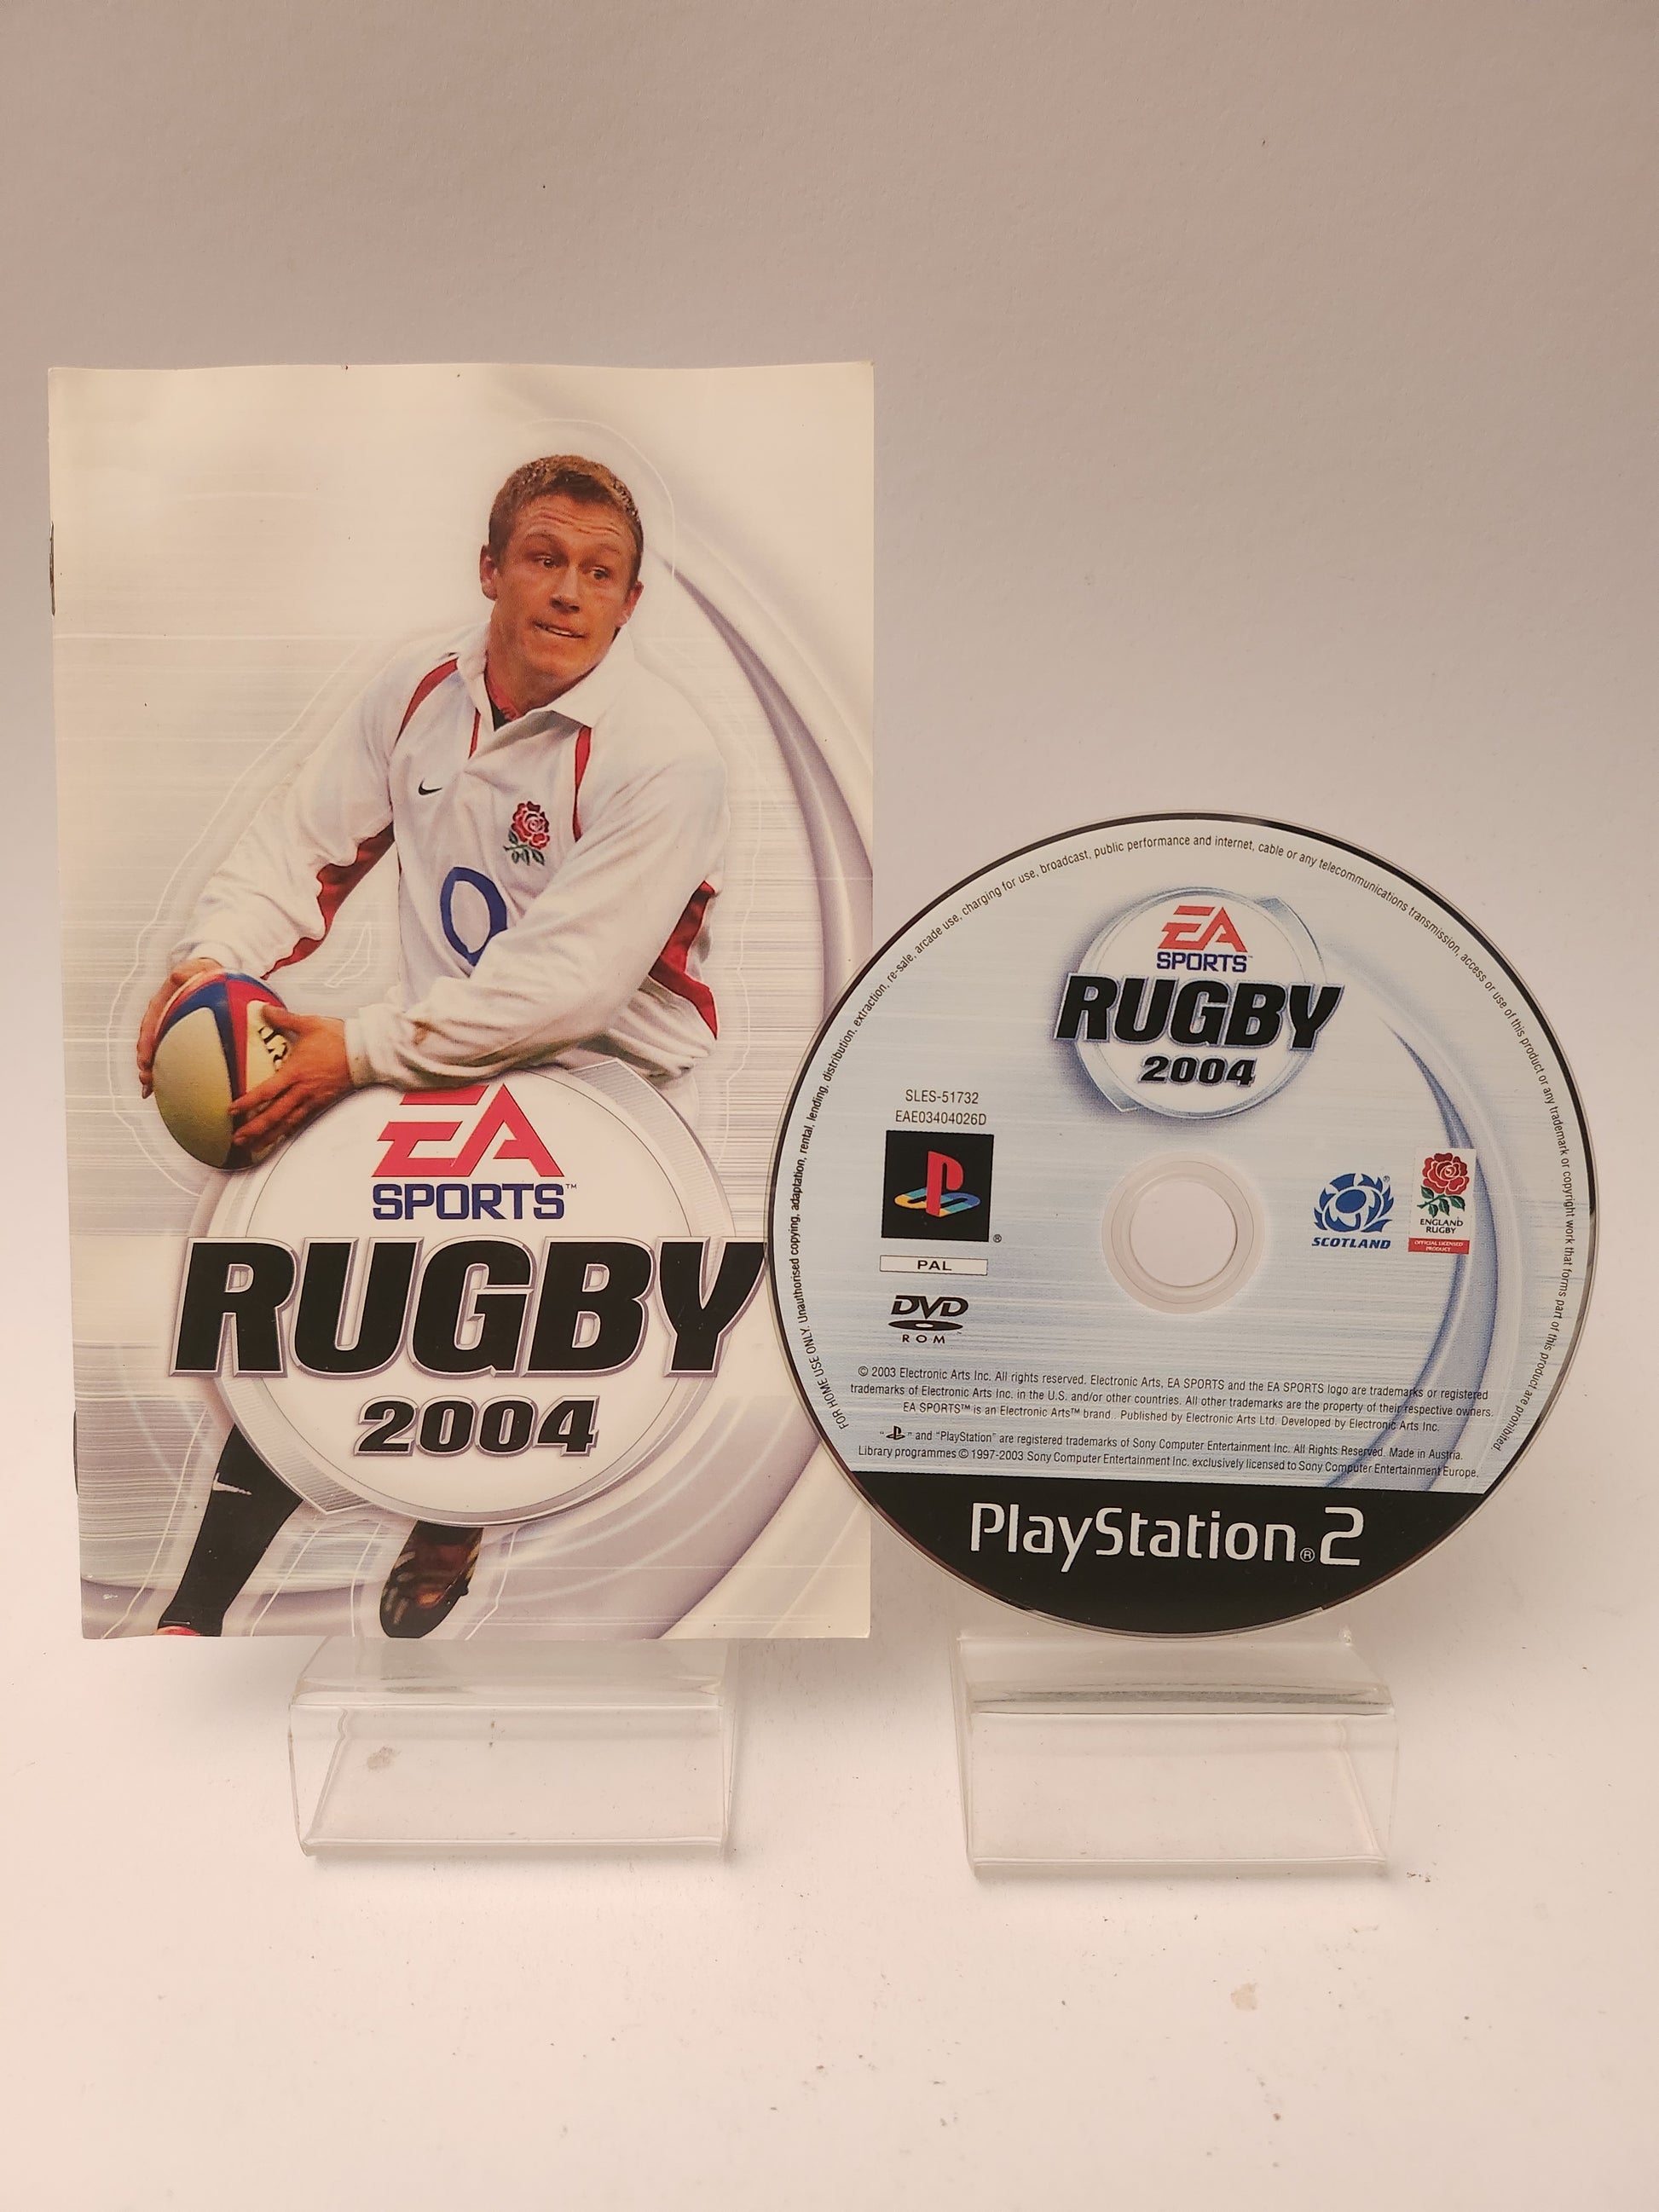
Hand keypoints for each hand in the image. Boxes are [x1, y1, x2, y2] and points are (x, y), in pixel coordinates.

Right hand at [137, 957, 221, 1096]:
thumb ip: (188, 971)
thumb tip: (177, 973)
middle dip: (145, 1064)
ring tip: (150, 1090)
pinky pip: (173, 1055)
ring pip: (157, 1053)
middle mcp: (160, 1019)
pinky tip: (172, 1089)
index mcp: (160, 1005)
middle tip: (146, 1081)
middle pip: (148, 1044)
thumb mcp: (197, 967)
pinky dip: (171, 1071)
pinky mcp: (180, 1037)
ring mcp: (168, 1029)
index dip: (145, 1043)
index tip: (144, 1059)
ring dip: (153, 1071)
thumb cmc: (204, 971)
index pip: (148, 1025)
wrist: (209, 974)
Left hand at [231, 1009, 353, 1155]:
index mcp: (296, 1072)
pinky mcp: (324, 1102)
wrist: (366, 1052)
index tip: (233, 1109)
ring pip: (288, 1123)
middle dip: (255, 1128)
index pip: (267, 1091)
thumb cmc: (340, 1038)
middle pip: (275, 1114)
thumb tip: (264, 1010)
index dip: (249, 1102)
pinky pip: (304, 1121)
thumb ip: (284, 1018)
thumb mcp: (309, 1024)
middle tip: (238, 1138)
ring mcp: (314, 1099)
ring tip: (255, 1145)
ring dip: (270, 1135)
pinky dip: (290, 1131)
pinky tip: (282, 1137)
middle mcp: (303, 1090)